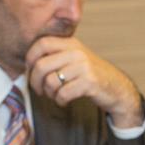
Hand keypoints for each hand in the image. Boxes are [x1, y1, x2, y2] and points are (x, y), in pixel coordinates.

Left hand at [25, 36, 142, 126]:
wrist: (117, 87)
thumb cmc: (89, 75)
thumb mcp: (74, 58)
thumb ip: (55, 56)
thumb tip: (27, 65)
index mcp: (70, 43)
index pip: (41, 44)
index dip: (30, 58)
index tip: (30, 70)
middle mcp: (77, 52)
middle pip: (41, 65)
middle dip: (35, 82)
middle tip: (39, 90)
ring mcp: (84, 66)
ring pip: (51, 82)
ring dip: (49, 93)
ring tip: (55, 95)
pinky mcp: (89, 82)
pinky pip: (63, 93)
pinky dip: (60, 101)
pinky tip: (64, 100)